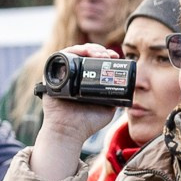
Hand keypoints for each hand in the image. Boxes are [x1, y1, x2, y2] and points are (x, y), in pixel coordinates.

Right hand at [27, 45, 123, 179]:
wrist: (70, 132)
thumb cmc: (87, 123)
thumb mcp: (108, 108)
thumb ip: (116, 97)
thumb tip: (129, 87)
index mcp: (85, 80)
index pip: (95, 61)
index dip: (104, 55)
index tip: (115, 56)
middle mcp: (73, 75)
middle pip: (85, 54)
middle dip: (98, 50)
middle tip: (108, 55)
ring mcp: (62, 74)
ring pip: (74, 52)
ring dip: (87, 49)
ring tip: (99, 54)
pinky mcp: (51, 74)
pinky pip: (59, 57)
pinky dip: (71, 51)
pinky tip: (82, 52)